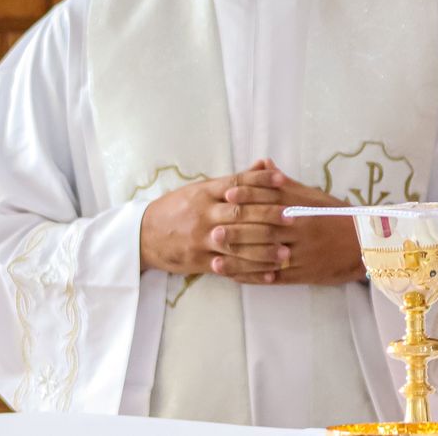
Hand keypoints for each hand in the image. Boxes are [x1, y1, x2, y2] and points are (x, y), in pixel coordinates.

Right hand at [140, 160, 293, 278]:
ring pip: (236, 244)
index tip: (283, 180)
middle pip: (240, 214)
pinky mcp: (199, 261)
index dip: (260, 181)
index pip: (237, 184)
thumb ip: (235, 180)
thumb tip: (265, 163)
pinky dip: (250, 272)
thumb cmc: (179, 208)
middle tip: (293, 217)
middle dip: (268, 216)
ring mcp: (201, 239)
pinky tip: (269, 274)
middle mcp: (204, 214)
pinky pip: (228, 268)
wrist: (144, 234)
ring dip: (263, 249)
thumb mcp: (202, 189)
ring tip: (286, 252)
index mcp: (206, 193)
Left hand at [218, 160, 363, 285]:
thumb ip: (286, 185)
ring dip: (239, 260)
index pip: (273, 199)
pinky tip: (235, 277)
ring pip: (266, 257)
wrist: (365, 244)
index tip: (228, 194)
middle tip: (213, 231)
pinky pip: (274, 277)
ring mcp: (301, 254)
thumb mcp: (315, 197)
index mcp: (303, 208)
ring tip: (215, 261)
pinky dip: (253, 278)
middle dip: (238, 231)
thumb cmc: (337, 216)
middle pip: (265, 230)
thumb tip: (263, 164)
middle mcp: (301, 230)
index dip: (249, 196)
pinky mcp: (302, 274)